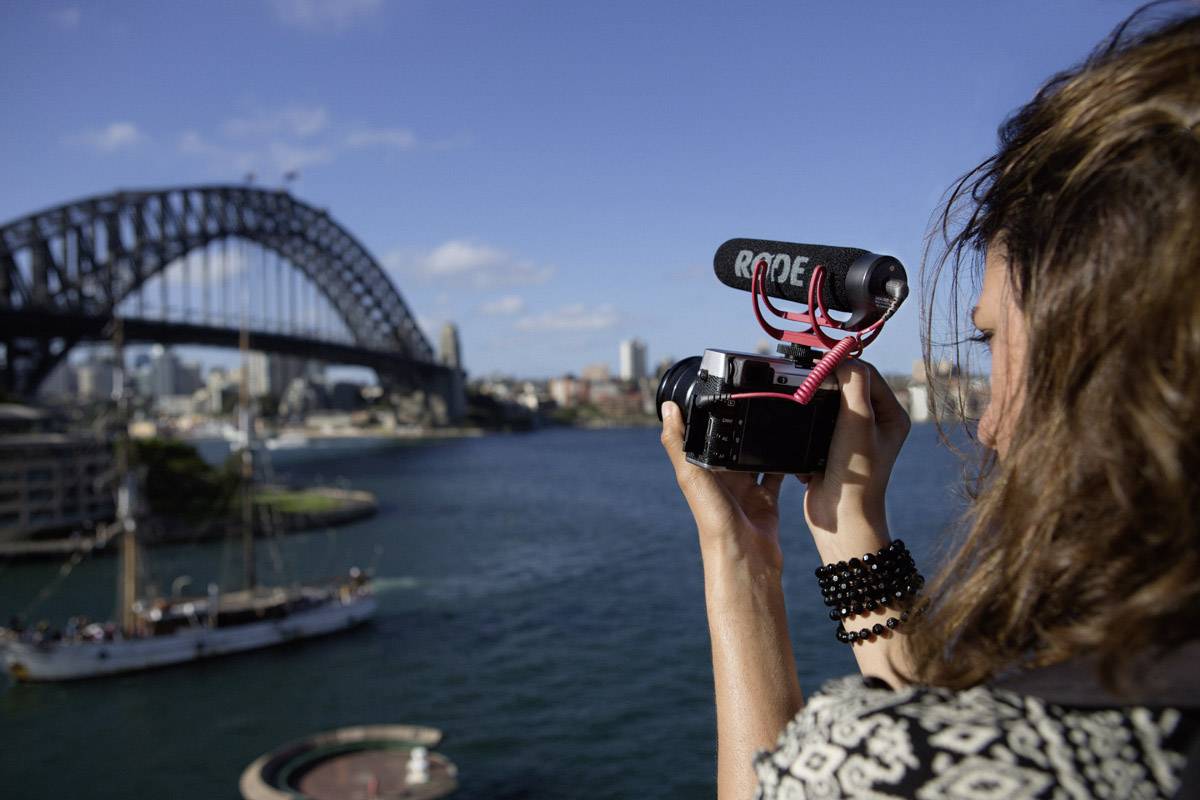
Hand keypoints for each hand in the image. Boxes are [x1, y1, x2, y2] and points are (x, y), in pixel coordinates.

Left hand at [659, 401, 784, 573]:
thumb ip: (679, 442)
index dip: (708, 415)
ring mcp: (746, 488)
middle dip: (741, 425)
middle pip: (731, 444)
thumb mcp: (692, 475)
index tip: (717, 388)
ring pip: (755, 456)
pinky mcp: (767, 498)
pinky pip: (777, 474)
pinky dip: (785, 461)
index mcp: (702, 471)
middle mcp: (723, 479)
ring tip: (774, 415)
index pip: (703, 436)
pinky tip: (792, 444)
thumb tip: (668, 408)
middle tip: (754, 397)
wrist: (745, 558)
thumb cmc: (713, 520)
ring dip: (762, 440)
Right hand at [800, 360, 909, 544]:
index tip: (818, 362)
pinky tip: (803, 428)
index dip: (843, 364)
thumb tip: (842, 359)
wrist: (840, 518)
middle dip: (825, 382)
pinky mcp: (830, 448)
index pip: (866, 374)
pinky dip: (806, 422)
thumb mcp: (858, 423)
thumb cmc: (858, 476)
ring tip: (802, 401)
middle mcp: (874, 424)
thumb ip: (854, 386)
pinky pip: (815, 422)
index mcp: (891, 415)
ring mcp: (851, 437)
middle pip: (846, 386)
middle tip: (805, 378)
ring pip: (828, 404)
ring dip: (814, 403)